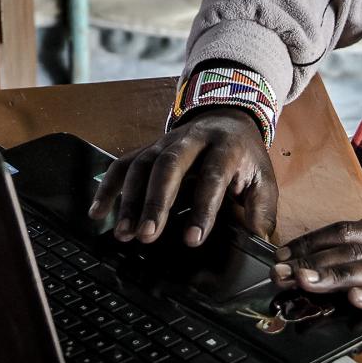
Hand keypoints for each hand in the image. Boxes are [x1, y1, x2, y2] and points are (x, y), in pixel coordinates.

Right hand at [88, 108, 277, 246]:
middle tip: (148, 236)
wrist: (227, 118)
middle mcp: (191, 140)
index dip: (203, 208)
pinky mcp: (147, 148)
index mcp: (226, 147)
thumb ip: (261, 211)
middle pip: (169, 166)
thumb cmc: (245, 158)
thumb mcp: (264, 179)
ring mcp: (164, 141)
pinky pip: (122, 165)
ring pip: (142, 166)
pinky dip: (107, 188)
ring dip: (130, 201)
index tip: (193, 238)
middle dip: (156, 202)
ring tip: (125, 235)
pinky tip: (97, 213)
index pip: (213, 177)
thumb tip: (258, 244)